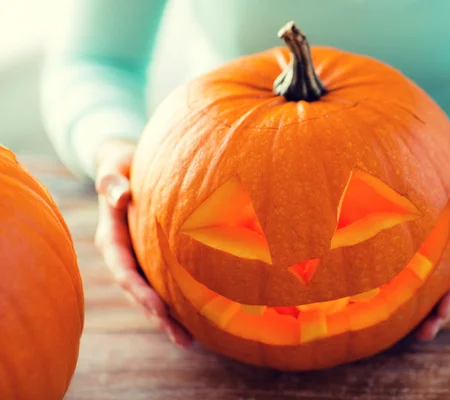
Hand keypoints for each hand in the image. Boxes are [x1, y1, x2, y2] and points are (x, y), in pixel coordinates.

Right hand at [94, 139, 192, 347]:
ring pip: (149, 294)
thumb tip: (119, 194)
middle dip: (157, 316)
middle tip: (182, 338)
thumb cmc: (123, 164)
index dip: (140, 291)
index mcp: (111, 237)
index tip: (159, 308)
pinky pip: (161, 284)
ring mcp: (136, 259)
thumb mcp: (115, 167)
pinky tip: (195, 318)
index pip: (123, 270)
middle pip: (138, 292)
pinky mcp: (150, 258)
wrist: (126, 166)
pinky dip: (174, 302)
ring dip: (166, 318)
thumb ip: (112, 181)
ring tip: (190, 341)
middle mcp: (122, 254)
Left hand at [415, 149, 449, 340]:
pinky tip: (408, 314)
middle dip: (447, 310)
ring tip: (420, 334)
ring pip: (448, 286)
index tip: (444, 310)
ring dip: (436, 312)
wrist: (446, 160)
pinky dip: (424, 295)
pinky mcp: (438, 250)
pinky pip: (434, 276)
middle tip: (426, 332)